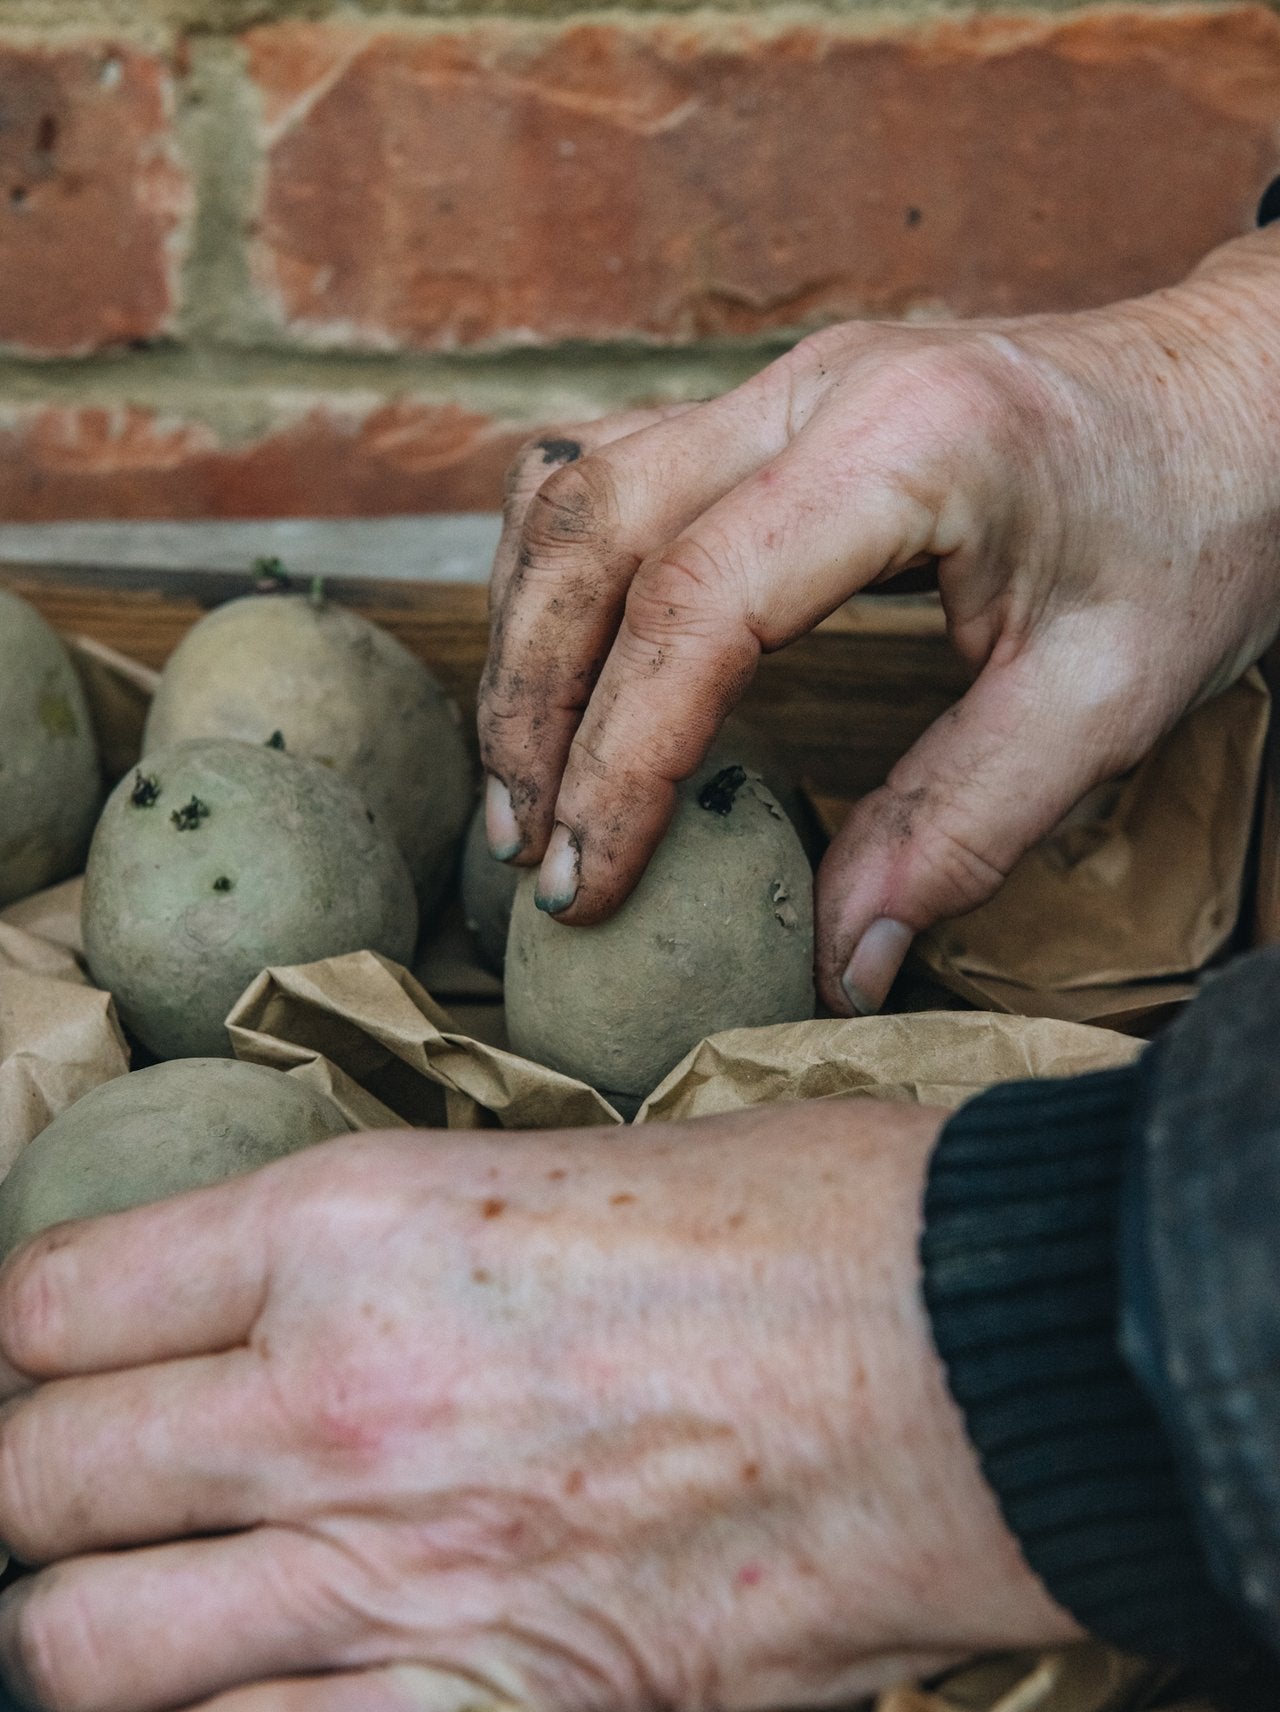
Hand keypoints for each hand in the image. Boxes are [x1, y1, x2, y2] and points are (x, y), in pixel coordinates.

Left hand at [0, 1104, 1074, 1711]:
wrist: (972, 1354)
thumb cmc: (799, 1220)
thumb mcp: (554, 1167)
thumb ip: (393, 1252)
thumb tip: (300, 1303)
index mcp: (349, 1224)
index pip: (58, 1301)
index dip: (14, 1340)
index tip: (27, 1361)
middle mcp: (330, 1396)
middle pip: (38, 1475)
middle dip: (21, 1489)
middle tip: (49, 1493)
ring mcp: (393, 1567)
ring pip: (82, 1644)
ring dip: (54, 1640)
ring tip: (71, 1629)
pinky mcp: (478, 1703)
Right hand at [478, 229, 1279, 1010]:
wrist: (1246, 397)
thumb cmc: (1200, 527)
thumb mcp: (1108, 701)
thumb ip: (962, 828)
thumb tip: (839, 962)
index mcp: (909, 445)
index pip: (696, 607)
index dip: (618, 762)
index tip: (582, 885)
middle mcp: (818, 386)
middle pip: (591, 528)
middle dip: (531, 704)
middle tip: (522, 851)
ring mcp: (785, 381)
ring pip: (572, 486)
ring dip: (524, 635)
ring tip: (523, 782)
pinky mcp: (774, 404)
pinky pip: (606, 468)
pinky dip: (557, 576)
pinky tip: (561, 668)